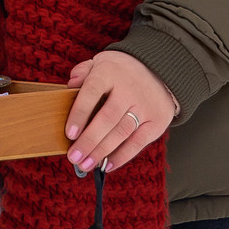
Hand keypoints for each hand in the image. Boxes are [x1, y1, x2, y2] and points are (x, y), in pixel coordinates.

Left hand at [63, 50, 176, 174]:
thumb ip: (82, 72)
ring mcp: (145, 106)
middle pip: (107, 118)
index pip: (92, 92)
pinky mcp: (157, 122)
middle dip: (89, 141)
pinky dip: (122, 156)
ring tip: (85, 165)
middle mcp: (129, 89)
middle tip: (74, 157)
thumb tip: (69, 88)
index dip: (80, 114)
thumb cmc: (120, 71)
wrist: (159, 70)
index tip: (69, 134)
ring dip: (102, 152)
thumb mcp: (99, 62)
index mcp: (110, 72)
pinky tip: (107, 165)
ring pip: (122, 133)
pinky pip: (138, 143)